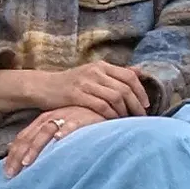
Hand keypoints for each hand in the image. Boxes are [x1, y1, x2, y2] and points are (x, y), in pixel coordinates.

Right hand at [0, 58, 152, 118]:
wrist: (43, 87)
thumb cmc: (71, 84)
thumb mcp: (93, 74)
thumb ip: (114, 74)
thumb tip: (139, 72)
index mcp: (102, 66)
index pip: (130, 76)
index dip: (141, 91)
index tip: (146, 105)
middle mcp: (96, 72)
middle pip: (125, 88)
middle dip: (136, 104)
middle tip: (141, 117)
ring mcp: (86, 82)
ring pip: (115, 97)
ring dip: (125, 111)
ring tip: (128, 121)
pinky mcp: (77, 95)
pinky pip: (100, 106)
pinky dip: (110, 115)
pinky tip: (113, 122)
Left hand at [0, 105, 101, 175]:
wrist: (100, 104)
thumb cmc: (78, 118)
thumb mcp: (55, 126)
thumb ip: (37, 137)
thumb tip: (14, 150)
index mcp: (42, 121)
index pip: (23, 138)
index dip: (13, 154)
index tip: (6, 172)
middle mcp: (50, 118)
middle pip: (30, 137)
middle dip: (18, 156)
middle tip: (11, 174)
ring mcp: (65, 117)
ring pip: (45, 132)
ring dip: (35, 148)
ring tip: (28, 162)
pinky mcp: (81, 118)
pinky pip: (71, 125)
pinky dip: (64, 132)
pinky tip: (58, 140)